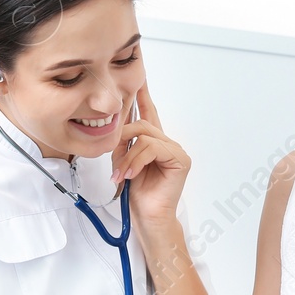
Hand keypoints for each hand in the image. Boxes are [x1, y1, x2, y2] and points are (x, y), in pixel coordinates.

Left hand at [110, 82, 187, 227]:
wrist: (147, 216)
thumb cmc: (137, 193)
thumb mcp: (122, 161)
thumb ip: (121, 142)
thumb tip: (116, 126)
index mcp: (154, 143)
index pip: (148, 113)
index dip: (143, 96)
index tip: (139, 79)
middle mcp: (166, 143)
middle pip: (142, 124)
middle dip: (123, 137)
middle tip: (114, 157)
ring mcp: (175, 150)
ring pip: (145, 137)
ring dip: (128, 157)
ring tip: (122, 174)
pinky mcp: (180, 159)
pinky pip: (153, 149)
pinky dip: (137, 161)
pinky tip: (132, 174)